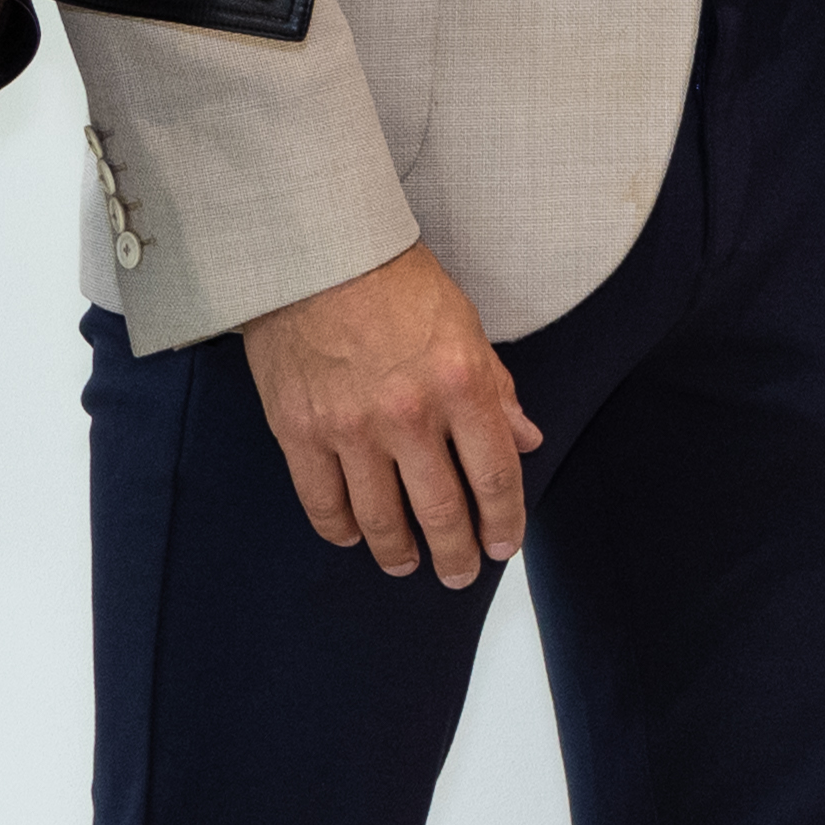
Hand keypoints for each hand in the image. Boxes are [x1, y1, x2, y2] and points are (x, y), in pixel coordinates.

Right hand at [242, 238, 537, 583]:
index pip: (495, 477)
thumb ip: (496, 388)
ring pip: (381, 519)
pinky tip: (353, 536)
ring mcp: (350, 428)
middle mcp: (409, 415)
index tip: (503, 545)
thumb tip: (525, 439)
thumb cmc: (392, 278)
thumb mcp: (464, 323)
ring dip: (398, 553)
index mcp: (460, 384)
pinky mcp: (299, 431)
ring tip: (406, 564)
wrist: (311, 250)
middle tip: (459, 573)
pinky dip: (340, 529)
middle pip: (441, 512)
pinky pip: (323, 502)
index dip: (504, 521)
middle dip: (456, 554)